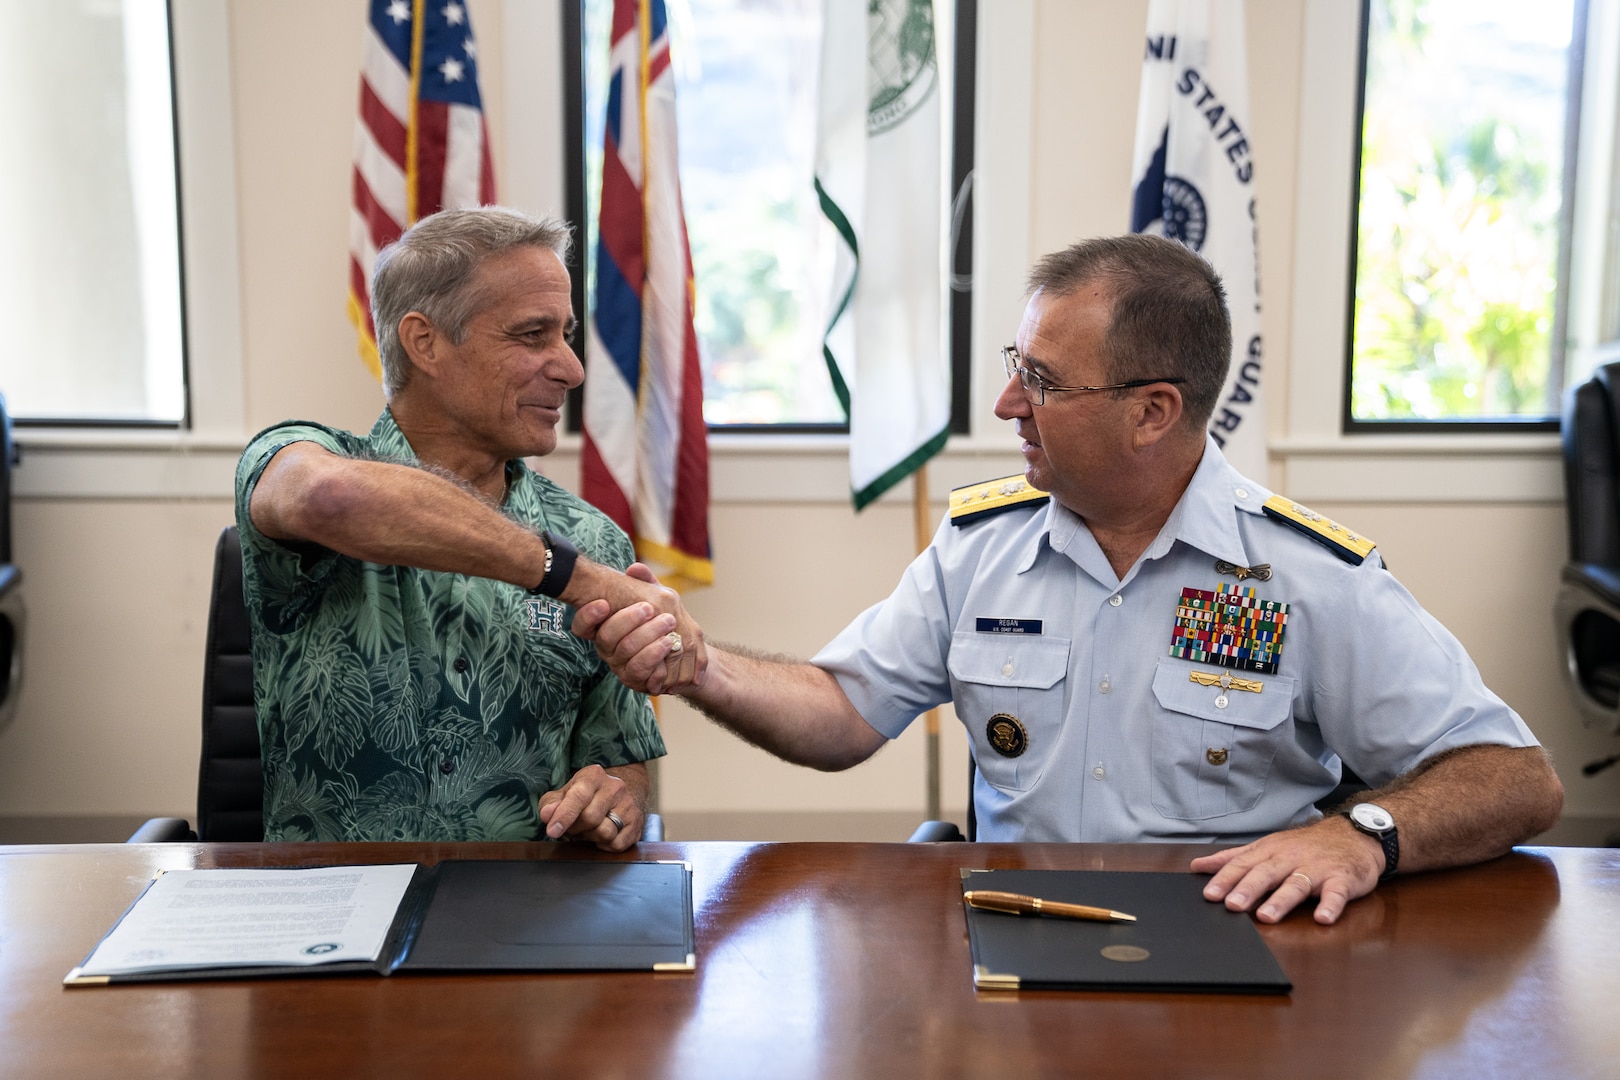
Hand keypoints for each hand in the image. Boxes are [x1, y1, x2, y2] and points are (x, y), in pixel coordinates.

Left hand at [537, 764, 641, 851]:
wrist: (615, 798)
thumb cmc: (583, 798)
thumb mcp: (563, 795)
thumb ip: (551, 804)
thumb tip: (547, 814)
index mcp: (593, 775)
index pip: (578, 797)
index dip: (564, 816)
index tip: (552, 831)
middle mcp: (615, 786)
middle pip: (590, 818)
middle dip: (576, 829)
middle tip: (573, 828)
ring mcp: (628, 804)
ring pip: (605, 832)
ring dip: (591, 837)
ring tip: (588, 830)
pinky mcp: (636, 822)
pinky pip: (617, 844)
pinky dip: (605, 845)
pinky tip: (602, 836)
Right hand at [573, 563, 705, 694]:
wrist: (681, 651)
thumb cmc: (661, 621)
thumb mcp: (656, 599)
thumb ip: (645, 585)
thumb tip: (634, 568)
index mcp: (604, 628)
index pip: (582, 626)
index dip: (588, 616)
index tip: (604, 603)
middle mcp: (608, 649)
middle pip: (606, 637)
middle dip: (627, 620)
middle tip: (648, 607)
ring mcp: (620, 666)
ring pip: (625, 651)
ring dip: (646, 635)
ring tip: (667, 622)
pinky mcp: (636, 681)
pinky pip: (640, 670)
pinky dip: (653, 655)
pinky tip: (666, 643)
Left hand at [1190, 815, 1384, 924]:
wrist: (1353, 835)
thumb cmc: (1304, 846)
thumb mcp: (1266, 847)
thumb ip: (1233, 859)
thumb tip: (1198, 867)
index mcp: (1270, 852)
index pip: (1243, 865)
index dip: (1226, 879)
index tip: (1210, 895)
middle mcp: (1290, 858)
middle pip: (1266, 873)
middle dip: (1248, 889)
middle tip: (1232, 905)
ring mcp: (1317, 869)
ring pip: (1297, 884)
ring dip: (1281, 900)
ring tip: (1266, 916)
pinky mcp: (1342, 879)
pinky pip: (1337, 893)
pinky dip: (1330, 905)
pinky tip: (1323, 917)